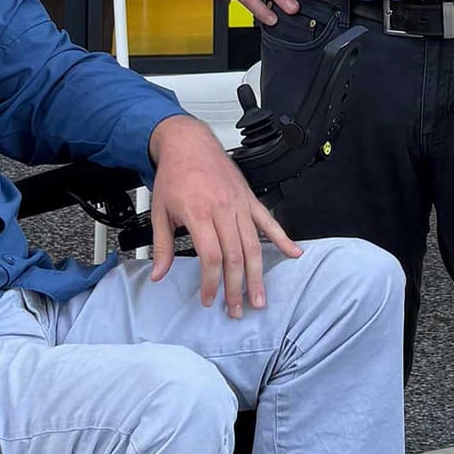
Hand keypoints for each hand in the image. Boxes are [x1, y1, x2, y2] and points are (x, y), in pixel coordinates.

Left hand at [148, 113, 301, 315]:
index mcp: (199, 212)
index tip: (209, 299)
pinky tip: (294, 253)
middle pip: (235, 256)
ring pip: (254, 245)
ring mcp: (239, 204)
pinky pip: (269, 221)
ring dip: (257, 275)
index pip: (211, 256)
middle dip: (237, 288)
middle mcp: (222, 209)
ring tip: (260, 297)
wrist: (188, 143)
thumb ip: (161, 245)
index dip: (211, 282)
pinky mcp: (249, 199)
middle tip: (237, 309)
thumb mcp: (159, 210)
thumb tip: (159, 273)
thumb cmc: (174, 174)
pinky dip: (283, 238)